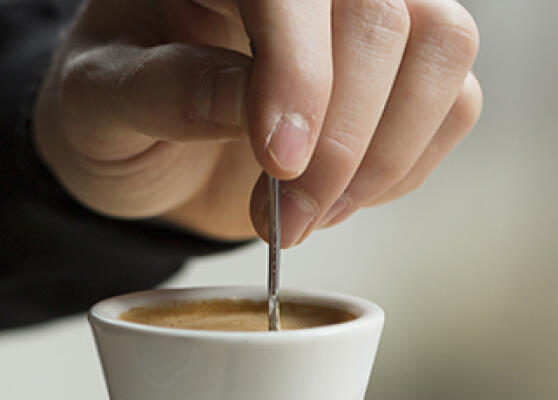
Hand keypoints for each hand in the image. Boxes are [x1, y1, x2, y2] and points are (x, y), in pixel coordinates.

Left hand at [33, 0, 480, 246]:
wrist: (145, 146)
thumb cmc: (112, 112)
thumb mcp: (100, 107)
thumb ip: (166, 91)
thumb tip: (254, 104)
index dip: (298, 68)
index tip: (279, 162)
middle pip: (382, 13)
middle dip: (342, 137)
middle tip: (285, 221)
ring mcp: (370, 11)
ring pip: (443, 44)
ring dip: (384, 153)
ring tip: (308, 217)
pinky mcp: (408, 66)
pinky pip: (456, 102)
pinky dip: (404, 167)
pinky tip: (338, 198)